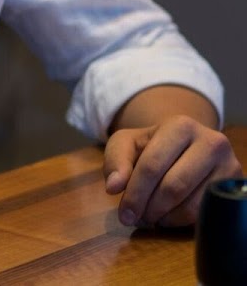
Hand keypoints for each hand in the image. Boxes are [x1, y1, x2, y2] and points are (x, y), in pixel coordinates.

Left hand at [103, 115, 241, 227]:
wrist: (188, 144)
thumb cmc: (153, 145)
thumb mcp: (127, 143)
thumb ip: (116, 160)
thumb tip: (113, 186)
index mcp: (180, 126)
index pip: (152, 165)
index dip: (135, 193)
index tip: (123, 214)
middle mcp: (211, 142)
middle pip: (174, 186)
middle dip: (149, 207)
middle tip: (135, 219)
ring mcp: (229, 167)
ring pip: (192, 206)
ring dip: (165, 217)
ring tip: (150, 216)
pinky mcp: (235, 189)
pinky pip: (206, 216)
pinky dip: (182, 222)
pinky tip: (168, 216)